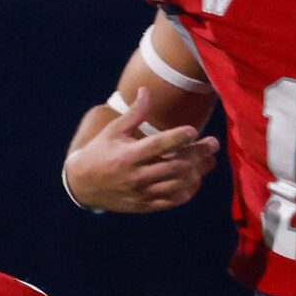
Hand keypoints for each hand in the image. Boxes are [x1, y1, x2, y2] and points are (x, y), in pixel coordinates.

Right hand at [63, 96, 219, 211]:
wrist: (82, 186)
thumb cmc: (99, 153)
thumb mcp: (112, 131)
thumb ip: (133, 113)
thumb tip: (146, 90)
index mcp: (127, 155)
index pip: (157, 145)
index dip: (177, 138)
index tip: (193, 130)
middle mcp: (136, 175)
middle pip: (174, 165)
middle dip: (197, 154)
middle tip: (213, 143)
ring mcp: (141, 193)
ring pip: (176, 184)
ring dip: (197, 173)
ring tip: (210, 161)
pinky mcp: (143, 205)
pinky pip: (170, 201)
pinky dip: (187, 192)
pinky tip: (196, 181)